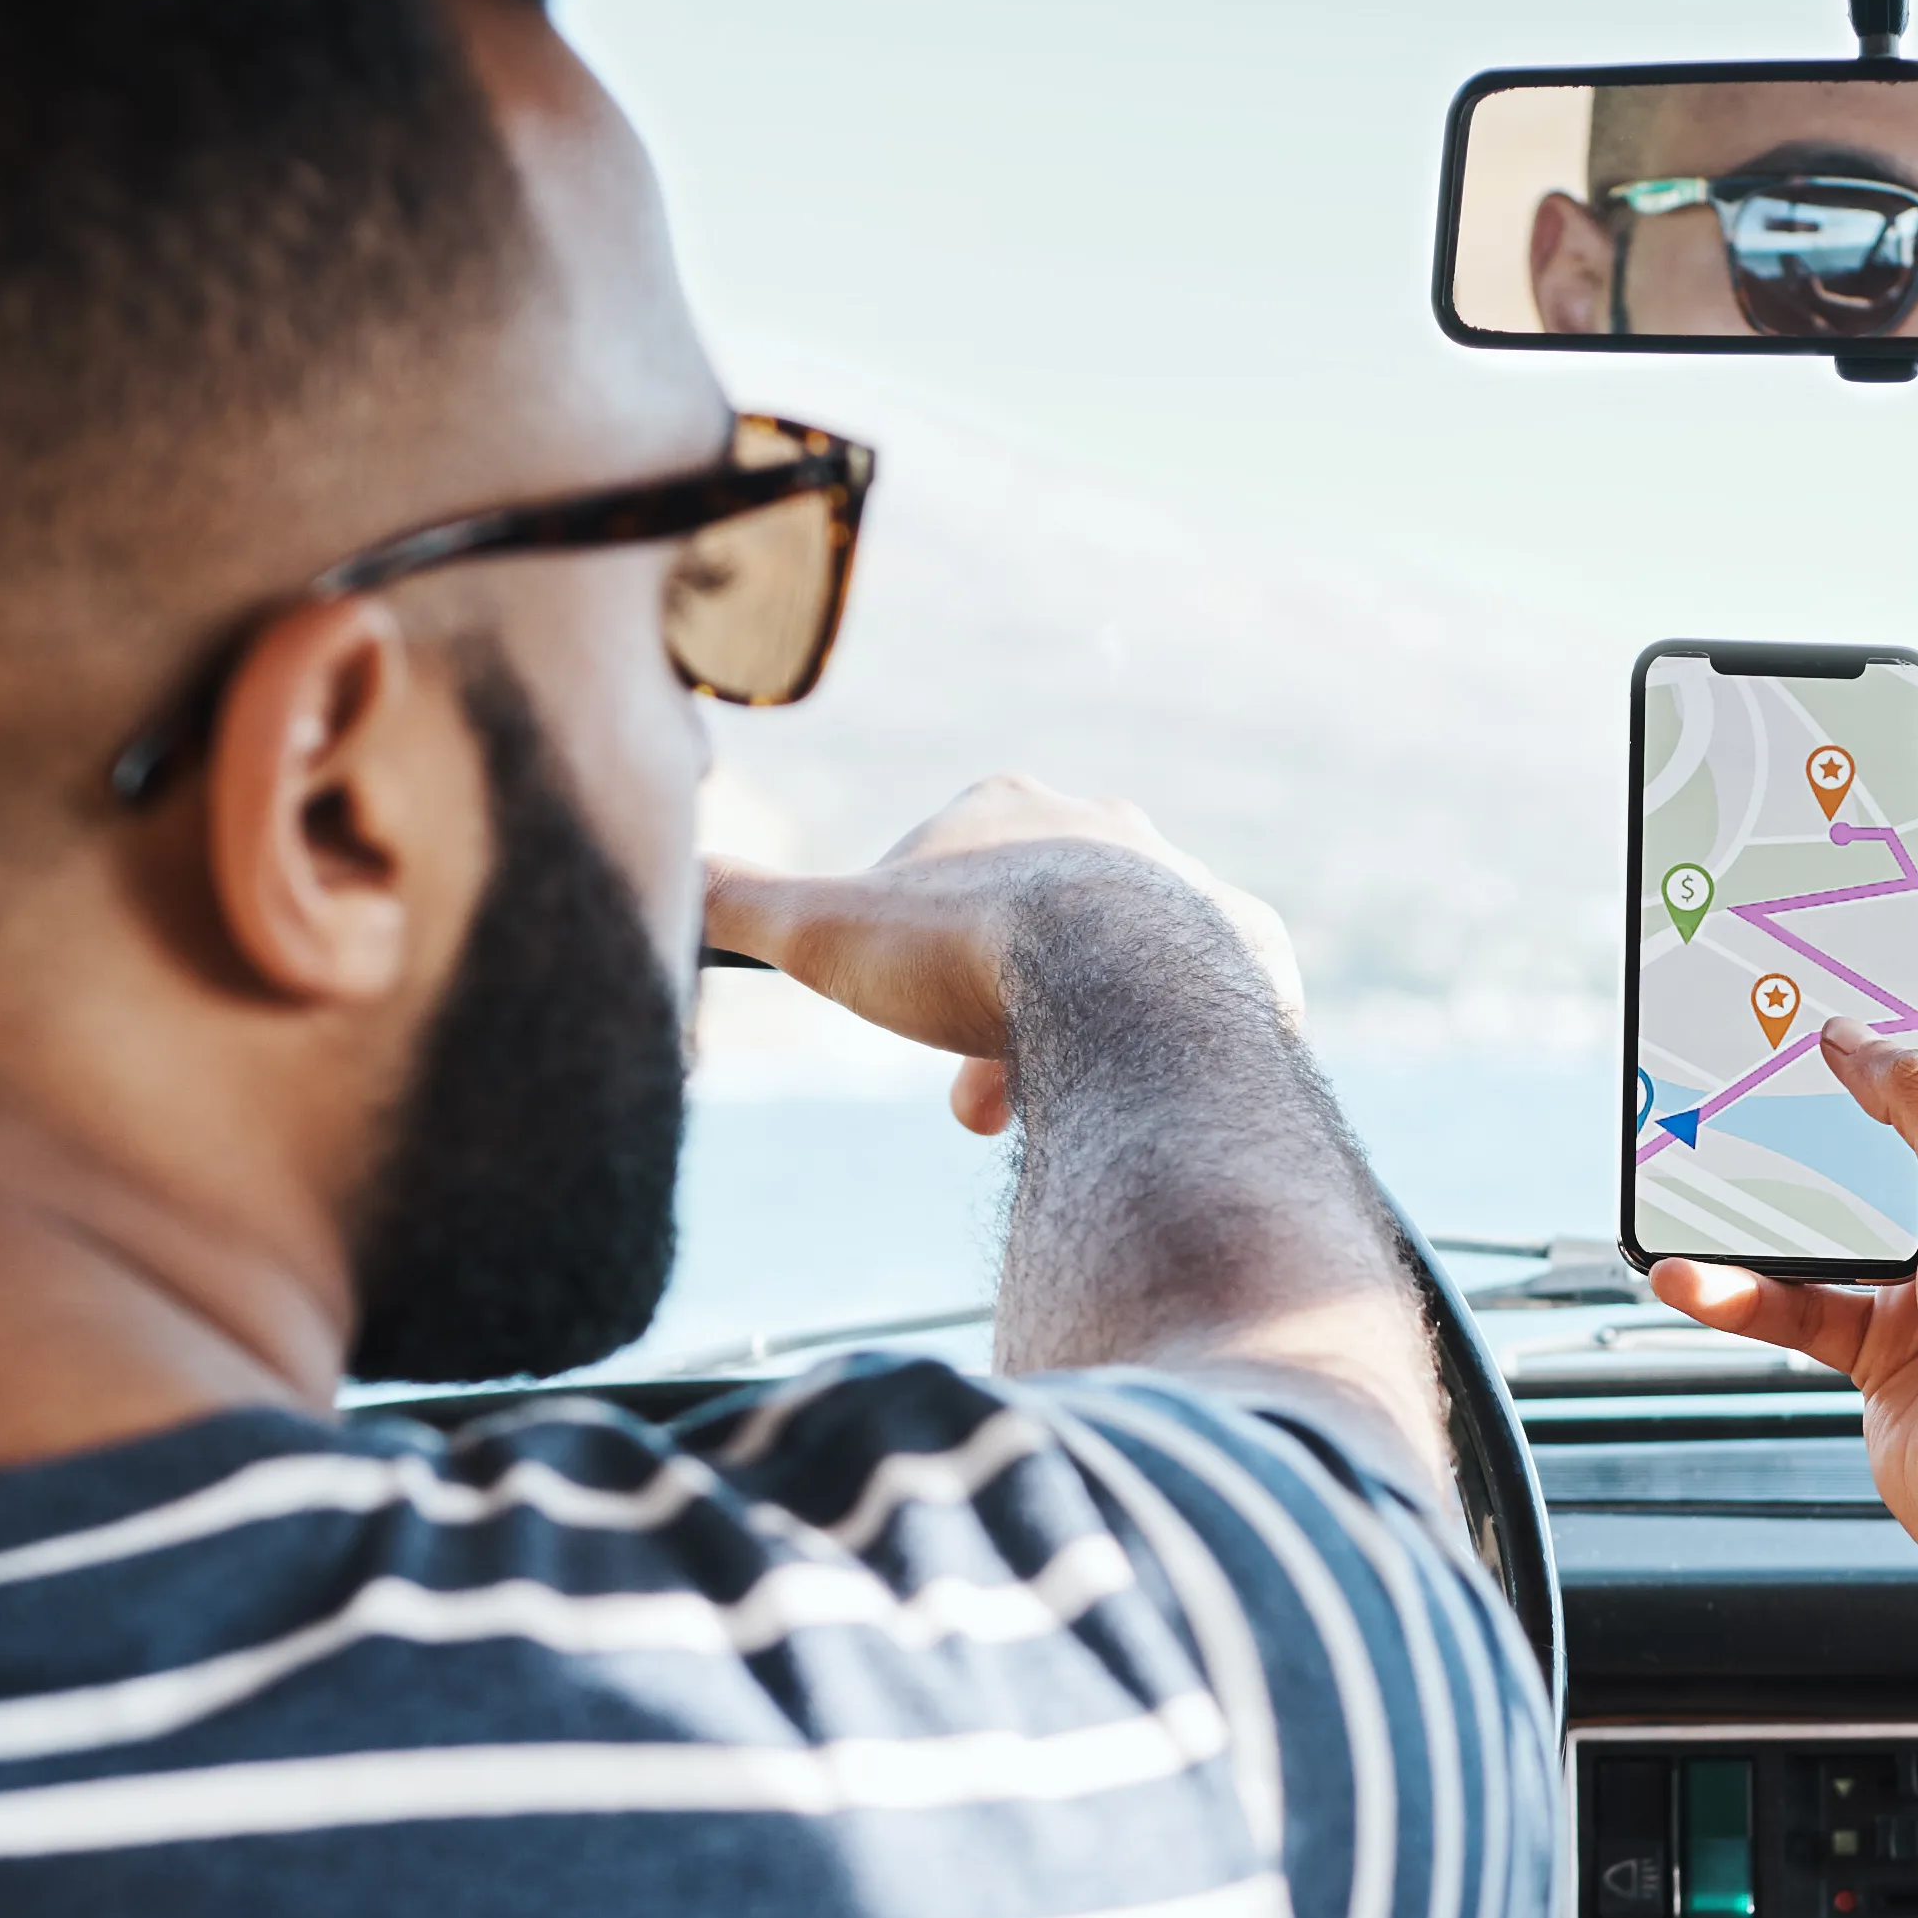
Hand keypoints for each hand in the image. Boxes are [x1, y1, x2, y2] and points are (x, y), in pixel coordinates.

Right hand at [706, 775, 1305, 1134]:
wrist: (1120, 989)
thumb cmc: (965, 952)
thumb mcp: (820, 932)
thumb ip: (740, 901)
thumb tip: (672, 877)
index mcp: (1001, 808)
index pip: (939, 877)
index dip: (907, 959)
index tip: (900, 1022)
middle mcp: (1100, 828)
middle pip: (1025, 929)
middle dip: (986, 1015)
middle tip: (975, 1102)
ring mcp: (1181, 885)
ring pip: (1109, 970)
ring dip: (1066, 1037)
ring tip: (1045, 1109)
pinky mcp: (1246, 950)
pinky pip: (1207, 999)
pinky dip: (1167, 1045)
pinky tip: (1140, 1087)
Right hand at [1658, 803, 1917, 1832]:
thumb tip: (1855, 1038)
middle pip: (1913, 1081)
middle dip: (1839, 1037)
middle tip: (1778, 966)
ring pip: (1830, 1186)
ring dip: (1761, 1175)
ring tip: (1696, 1132)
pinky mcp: (1883, 1335)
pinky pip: (1790, 1289)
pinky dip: (1735, 1280)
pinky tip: (1685, 1269)